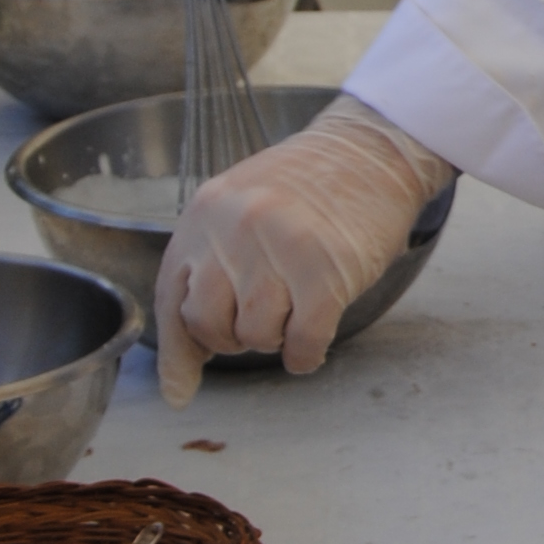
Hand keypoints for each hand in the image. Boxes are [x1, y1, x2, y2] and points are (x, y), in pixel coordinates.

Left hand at [153, 100, 455, 406]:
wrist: (371, 151)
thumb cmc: (308, 186)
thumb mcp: (240, 208)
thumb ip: (212, 263)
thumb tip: (190, 353)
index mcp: (205, 215)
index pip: (172, 299)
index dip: (177, 354)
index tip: (180, 391)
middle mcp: (234, 231)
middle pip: (209, 324)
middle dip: (234, 337)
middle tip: (262, 322)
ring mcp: (280, 250)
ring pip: (256, 336)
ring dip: (275, 339)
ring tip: (294, 313)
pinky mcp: (326, 272)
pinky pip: (303, 341)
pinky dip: (306, 354)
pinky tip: (312, 340)